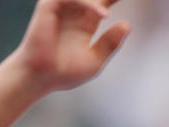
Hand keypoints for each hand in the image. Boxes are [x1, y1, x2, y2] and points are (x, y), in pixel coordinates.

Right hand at [14, 0, 129, 93]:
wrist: (42, 77)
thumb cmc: (64, 72)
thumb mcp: (95, 60)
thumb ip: (110, 43)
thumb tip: (127, 25)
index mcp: (86, 24)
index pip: (102, 4)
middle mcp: (74, 13)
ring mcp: (61, 9)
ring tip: (115, 3)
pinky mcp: (48, 8)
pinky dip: (87, 4)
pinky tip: (103, 15)